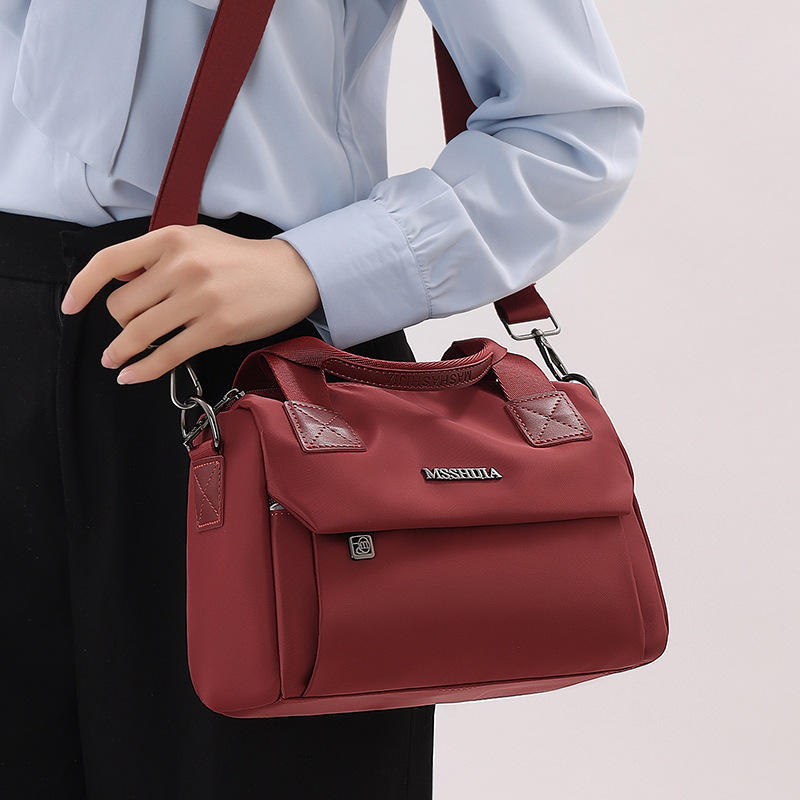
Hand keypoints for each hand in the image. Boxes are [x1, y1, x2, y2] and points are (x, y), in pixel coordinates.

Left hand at [60, 224, 320, 383]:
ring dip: (120, 351)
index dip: (82, 287)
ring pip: (139, 333)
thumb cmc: (242, 260)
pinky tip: (131, 376)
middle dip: (119, 323)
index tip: (69, 306)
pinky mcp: (217, 328)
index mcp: (173, 239)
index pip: (109, 261)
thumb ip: (157, 256)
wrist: (291, 274)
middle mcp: (182, 266)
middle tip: (129, 329)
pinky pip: (168, 355)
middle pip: (121, 305)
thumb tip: (117, 280)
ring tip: (115, 360)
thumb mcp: (197, 241)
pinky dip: (143, 370)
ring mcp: (200, 298)